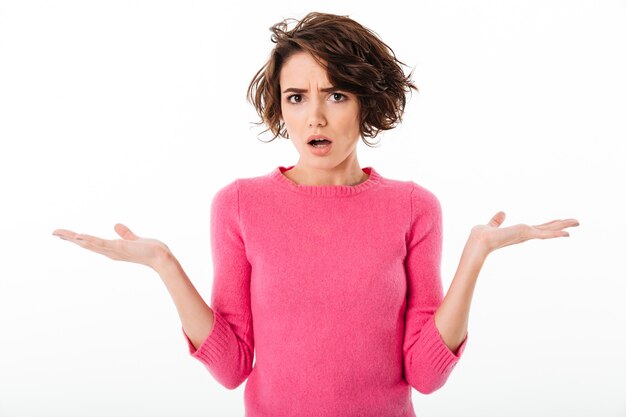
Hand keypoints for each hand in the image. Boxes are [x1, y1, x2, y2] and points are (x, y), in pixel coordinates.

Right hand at [52, 223, 171, 270]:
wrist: (161, 257)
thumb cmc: (151, 250)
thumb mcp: (134, 239)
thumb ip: (125, 233)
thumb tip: (116, 225)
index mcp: (112, 249)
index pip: (91, 242)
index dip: (77, 238)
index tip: (64, 234)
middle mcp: (110, 252)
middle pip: (86, 244)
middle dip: (70, 238)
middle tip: (54, 232)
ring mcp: (113, 251)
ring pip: (90, 243)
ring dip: (75, 238)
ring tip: (61, 233)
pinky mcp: (119, 248)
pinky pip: (101, 243)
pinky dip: (90, 240)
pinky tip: (79, 236)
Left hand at [469, 211, 579, 255]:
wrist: (478, 243)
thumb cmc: (481, 237)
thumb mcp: (491, 225)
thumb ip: (497, 221)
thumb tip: (502, 213)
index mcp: (518, 233)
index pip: (538, 228)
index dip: (548, 225)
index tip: (559, 222)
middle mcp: (524, 234)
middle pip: (547, 228)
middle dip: (561, 225)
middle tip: (576, 221)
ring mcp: (526, 235)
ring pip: (549, 230)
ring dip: (563, 225)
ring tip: (577, 222)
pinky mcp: (525, 235)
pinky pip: (544, 234)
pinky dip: (556, 234)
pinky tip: (567, 233)